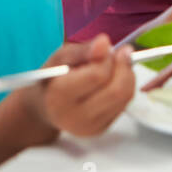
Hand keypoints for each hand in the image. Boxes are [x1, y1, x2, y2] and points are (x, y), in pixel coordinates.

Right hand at [20, 35, 135, 138]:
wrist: (45, 105)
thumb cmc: (53, 77)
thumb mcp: (61, 57)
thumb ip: (82, 50)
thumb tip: (104, 42)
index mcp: (59, 97)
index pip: (97, 76)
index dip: (107, 58)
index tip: (106, 46)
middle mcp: (74, 117)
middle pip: (117, 90)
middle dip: (123, 66)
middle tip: (120, 52)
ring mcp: (90, 127)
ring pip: (125, 96)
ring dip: (127, 74)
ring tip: (116, 63)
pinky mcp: (101, 129)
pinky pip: (125, 103)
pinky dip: (125, 86)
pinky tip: (113, 79)